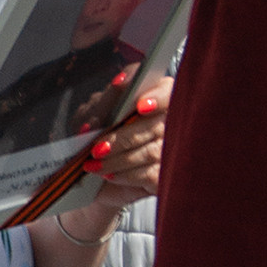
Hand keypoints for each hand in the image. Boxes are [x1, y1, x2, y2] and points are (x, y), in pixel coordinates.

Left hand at [57, 90, 166, 244]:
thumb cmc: (97, 134)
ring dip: (117, 160)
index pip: (167, 91)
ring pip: (150, 152)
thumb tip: (112, 93)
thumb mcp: (92, 114)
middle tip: (97, 148)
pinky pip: (150, 175)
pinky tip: (108, 175)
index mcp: (157, 96)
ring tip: (94, 164)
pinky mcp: (166, 174)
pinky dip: (125, 175)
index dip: (157, 98)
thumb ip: (102, 104)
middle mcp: (172, 120)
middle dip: (122, 139)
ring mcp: (173, 149)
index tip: (141, 106)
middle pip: (155, 126)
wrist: (93, 171)